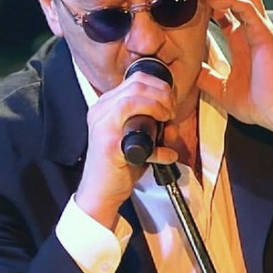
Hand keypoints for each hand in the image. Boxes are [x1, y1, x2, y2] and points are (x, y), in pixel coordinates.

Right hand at [75, 71, 177, 228]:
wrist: (100, 193)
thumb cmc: (118, 166)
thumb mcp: (136, 138)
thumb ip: (153, 127)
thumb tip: (172, 124)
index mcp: (106, 105)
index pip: (135, 79)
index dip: (159, 85)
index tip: (170, 100)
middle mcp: (100, 111)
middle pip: (136, 84)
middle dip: (162, 94)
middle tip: (171, 111)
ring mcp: (102, 126)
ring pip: (132, 98)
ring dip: (158, 107)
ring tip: (167, 120)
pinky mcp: (109, 143)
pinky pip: (136, 130)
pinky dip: (157, 143)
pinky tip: (164, 153)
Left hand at [196, 0, 272, 146]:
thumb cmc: (257, 104)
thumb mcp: (222, 89)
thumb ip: (207, 77)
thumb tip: (190, 71)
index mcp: (242, 39)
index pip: (226, 8)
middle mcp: (252, 30)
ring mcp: (260, 30)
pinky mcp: (265, 35)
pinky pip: (249, 9)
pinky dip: (232, 0)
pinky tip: (215, 2)